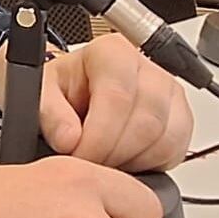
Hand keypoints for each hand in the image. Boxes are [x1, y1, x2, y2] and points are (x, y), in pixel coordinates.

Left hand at [0, 32, 193, 171]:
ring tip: (104, 161)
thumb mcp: (38, 94)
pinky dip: (151, 164)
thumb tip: (68, 137)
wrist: (70, 96)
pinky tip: (124, 160)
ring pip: (165, 138)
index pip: (118, 97)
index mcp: (111, 53)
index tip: (77, 154)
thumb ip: (48, 112)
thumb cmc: (57, 91)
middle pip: (146, 121)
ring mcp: (168, 92)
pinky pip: (176, 150)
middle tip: (89, 164)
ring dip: (132, 161)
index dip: (98, 136)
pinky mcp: (180, 117)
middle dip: (114, 153)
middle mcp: (146, 67)